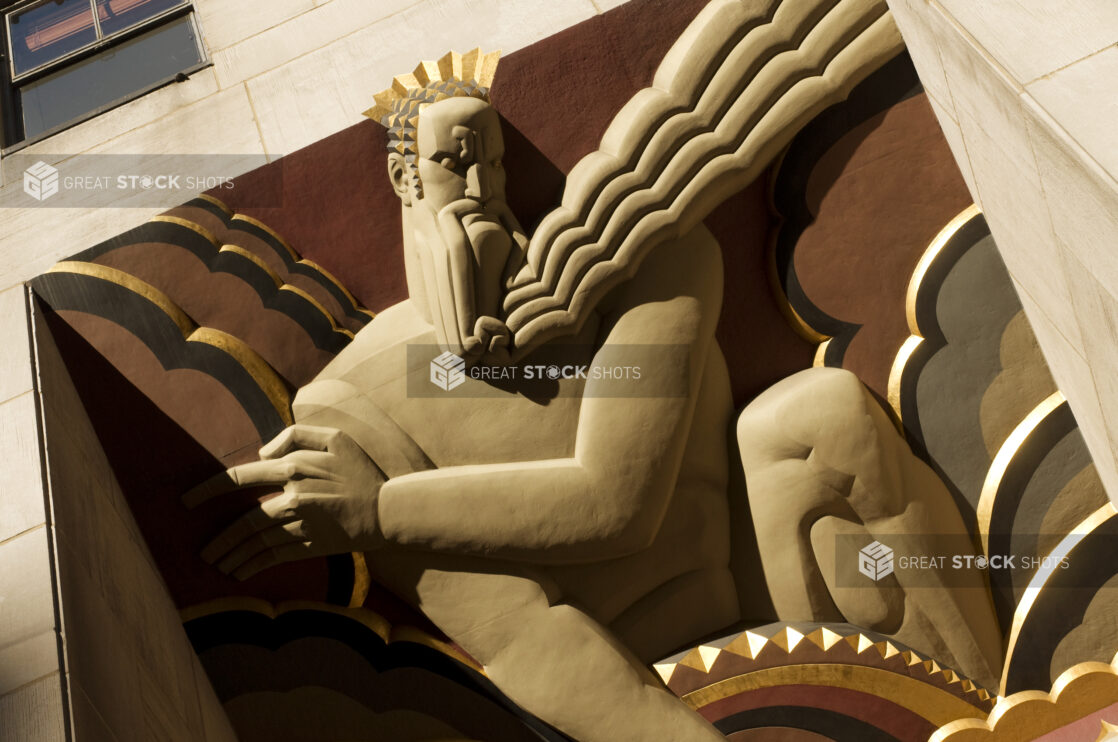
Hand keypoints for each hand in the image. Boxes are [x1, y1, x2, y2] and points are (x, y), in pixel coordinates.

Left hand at [183, 425, 385, 579]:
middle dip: (217, 539)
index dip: (209, 489)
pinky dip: (252, 566)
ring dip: (230, 556)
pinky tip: (238, 573)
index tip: (186, 501)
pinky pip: (274, 557)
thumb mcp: (336, 438)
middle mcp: (293, 497)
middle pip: (243, 521)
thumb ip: (296, 435)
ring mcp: (302, 524)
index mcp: (294, 468)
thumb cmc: (362, 470)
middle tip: (200, 551)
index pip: (240, 477)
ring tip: (213, 565)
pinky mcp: (311, 546)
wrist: (390, 509)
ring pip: (255, 543)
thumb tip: (262, 454)